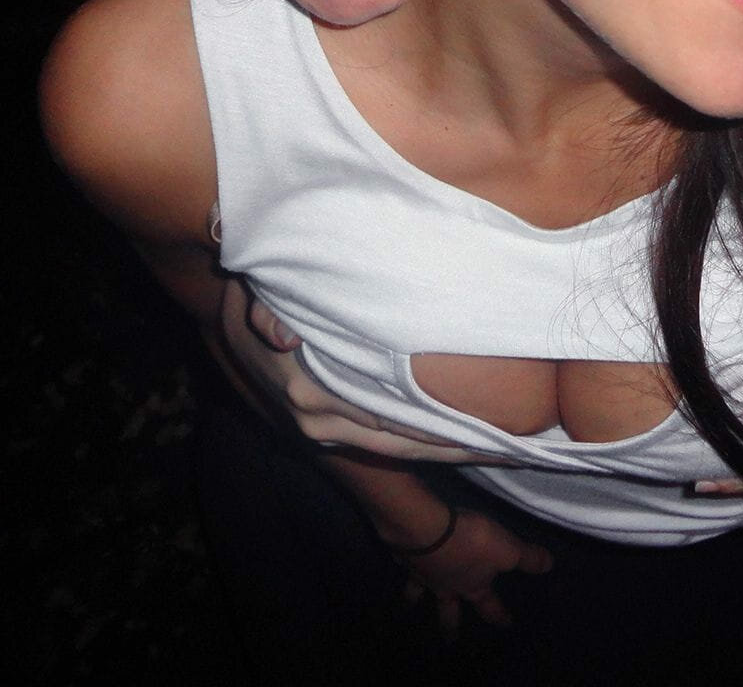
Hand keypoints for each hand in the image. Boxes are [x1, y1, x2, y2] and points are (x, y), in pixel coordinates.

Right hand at [217, 277, 512, 463]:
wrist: (226, 309)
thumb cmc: (255, 291)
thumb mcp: (253, 295)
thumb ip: (267, 315)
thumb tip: (282, 335)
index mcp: (311, 392)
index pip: (393, 419)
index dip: (444, 430)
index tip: (494, 434)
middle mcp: (319, 419)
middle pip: (403, 442)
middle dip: (458, 449)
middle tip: (516, 451)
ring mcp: (321, 427)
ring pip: (395, 447)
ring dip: (443, 450)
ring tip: (498, 449)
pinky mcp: (324, 426)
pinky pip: (380, 440)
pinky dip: (418, 442)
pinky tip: (452, 439)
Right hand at [394, 508, 552, 635]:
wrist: (425, 528)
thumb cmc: (470, 542)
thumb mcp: (507, 549)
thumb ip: (527, 558)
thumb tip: (550, 566)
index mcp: (472, 588)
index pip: (489, 607)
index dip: (499, 616)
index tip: (505, 626)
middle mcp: (445, 587)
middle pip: (447, 612)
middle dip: (449, 626)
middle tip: (448, 641)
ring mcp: (421, 574)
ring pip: (417, 593)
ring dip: (414, 600)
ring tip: (410, 606)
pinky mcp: (403, 556)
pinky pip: (404, 565)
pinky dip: (403, 565)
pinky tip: (401, 561)